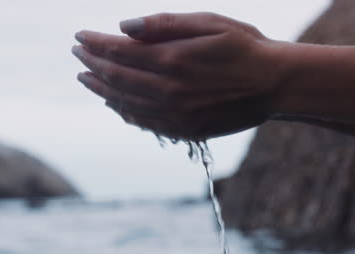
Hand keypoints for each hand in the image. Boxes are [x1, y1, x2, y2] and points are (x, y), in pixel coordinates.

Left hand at [72, 12, 282, 139]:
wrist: (276, 84)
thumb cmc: (246, 48)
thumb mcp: (210, 23)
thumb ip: (166, 24)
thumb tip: (123, 27)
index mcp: (174, 59)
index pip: (119, 50)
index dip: (95, 43)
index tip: (79, 36)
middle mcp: (170, 90)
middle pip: (117, 78)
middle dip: (92, 64)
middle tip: (78, 55)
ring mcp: (177, 114)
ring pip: (127, 103)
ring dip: (102, 90)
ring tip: (87, 80)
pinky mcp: (188, 130)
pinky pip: (147, 123)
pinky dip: (126, 113)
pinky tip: (117, 106)